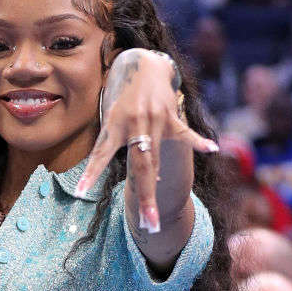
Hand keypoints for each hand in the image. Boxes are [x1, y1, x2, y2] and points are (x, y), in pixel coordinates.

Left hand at [75, 49, 216, 232]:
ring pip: (157, 161)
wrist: (141, 65)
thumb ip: (117, 145)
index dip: (90, 173)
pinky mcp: (170, 116)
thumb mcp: (111, 118)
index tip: (79, 193)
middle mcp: (134, 124)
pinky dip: (198, 143)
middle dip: (143, 198)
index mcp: (114, 125)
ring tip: (152, 217)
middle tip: (147, 225)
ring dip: (154, 189)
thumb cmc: (122, 97)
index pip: (99, 153)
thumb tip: (144, 177)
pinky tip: (212, 150)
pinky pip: (185, 133)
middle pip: (140, 168)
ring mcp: (154, 120)